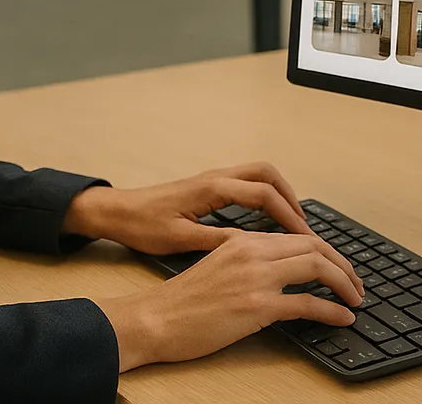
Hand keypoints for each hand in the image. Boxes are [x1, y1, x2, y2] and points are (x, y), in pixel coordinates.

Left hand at [63, 161, 328, 256]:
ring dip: (279, 193)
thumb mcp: (180, 239)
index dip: (287, 215)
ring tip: (292, 221)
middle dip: (290, 196)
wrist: (117, 211)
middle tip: (304, 225)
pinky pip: (247, 182)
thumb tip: (251, 246)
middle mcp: (216, 177)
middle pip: (267, 174)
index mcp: (212, 188)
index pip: (263, 195)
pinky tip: (267, 217)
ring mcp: (213, 178)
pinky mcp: (209, 186)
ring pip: (258, 174)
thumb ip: (216, 241)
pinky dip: (265, 194)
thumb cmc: (143, 225)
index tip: (304, 236)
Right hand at [99, 232, 362, 370]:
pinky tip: (344, 317)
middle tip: (355, 283)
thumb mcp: (218, 266)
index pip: (298, 237)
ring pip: (317, 268)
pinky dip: (332, 310)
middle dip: (343, 265)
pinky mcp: (256, 307)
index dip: (326, 251)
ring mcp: (256, 278)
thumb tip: (281, 272)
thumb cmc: (182, 301)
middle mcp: (253, 252)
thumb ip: (249, 261)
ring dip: (344, 283)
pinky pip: (307, 304)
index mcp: (244, 241)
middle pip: (315, 247)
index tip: (339, 267)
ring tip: (356, 298)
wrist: (155, 319)